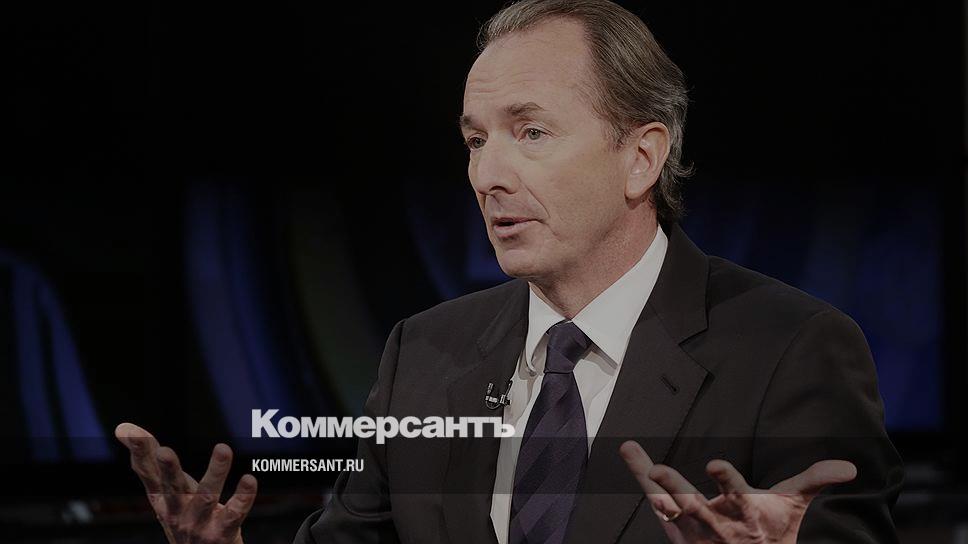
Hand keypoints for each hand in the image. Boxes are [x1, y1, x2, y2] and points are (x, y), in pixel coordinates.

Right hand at [115, 422, 257, 543]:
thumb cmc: (184, 516)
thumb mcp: (165, 491)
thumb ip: (150, 462)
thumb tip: (122, 427)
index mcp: (161, 498)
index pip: (147, 472)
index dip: (139, 452)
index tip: (129, 431)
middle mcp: (176, 511)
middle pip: (171, 487)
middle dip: (168, 470)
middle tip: (164, 452)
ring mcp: (198, 524)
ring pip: (206, 496)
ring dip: (215, 472)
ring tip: (223, 448)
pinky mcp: (221, 533)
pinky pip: (234, 513)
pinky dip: (242, 496)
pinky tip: (249, 479)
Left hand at [619, 441, 855, 543]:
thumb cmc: (772, 530)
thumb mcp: (792, 506)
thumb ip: (813, 480)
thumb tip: (848, 467)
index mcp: (744, 512)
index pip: (736, 493)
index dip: (725, 479)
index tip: (714, 463)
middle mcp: (717, 523)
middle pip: (693, 505)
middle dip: (676, 488)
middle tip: (659, 469)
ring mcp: (694, 529)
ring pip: (670, 506)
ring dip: (655, 487)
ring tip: (643, 462)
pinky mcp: (678, 532)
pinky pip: (657, 504)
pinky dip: (645, 485)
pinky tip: (633, 459)